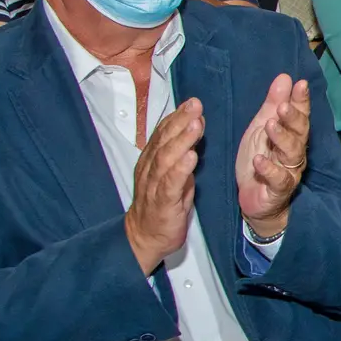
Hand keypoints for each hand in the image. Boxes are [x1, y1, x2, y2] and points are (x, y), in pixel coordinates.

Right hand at [126, 99, 202, 272]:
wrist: (145, 238)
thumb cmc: (161, 206)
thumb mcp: (173, 177)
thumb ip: (181, 158)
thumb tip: (193, 136)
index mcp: (152, 162)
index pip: (163, 134)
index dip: (176, 117)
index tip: (191, 103)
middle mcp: (150, 170)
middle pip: (164, 141)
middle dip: (180, 121)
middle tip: (195, 105)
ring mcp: (154, 186)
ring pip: (166, 159)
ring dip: (182, 140)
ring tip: (196, 125)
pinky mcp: (161, 203)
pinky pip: (170, 184)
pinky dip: (180, 169)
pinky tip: (191, 157)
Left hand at [237, 74, 310, 235]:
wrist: (254, 199)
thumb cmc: (260, 160)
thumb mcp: (261, 128)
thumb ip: (273, 104)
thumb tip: (285, 77)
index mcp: (291, 135)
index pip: (300, 115)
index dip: (301, 101)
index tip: (300, 84)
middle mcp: (294, 152)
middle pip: (300, 133)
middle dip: (294, 119)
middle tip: (283, 106)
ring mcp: (288, 172)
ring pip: (292, 154)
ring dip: (282, 139)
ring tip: (270, 126)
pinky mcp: (278, 190)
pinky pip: (278, 179)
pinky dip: (269, 169)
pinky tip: (259, 160)